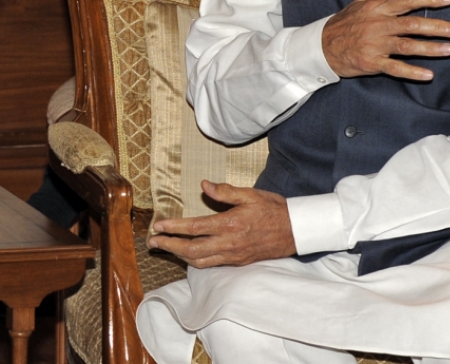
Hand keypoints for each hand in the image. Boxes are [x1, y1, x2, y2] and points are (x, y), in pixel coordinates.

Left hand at [147, 181, 294, 267]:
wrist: (296, 231)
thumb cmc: (273, 209)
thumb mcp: (250, 194)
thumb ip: (225, 191)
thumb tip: (204, 185)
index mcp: (229, 224)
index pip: (194, 228)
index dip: (173, 228)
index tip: (158, 225)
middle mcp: (228, 243)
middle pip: (191, 249)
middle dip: (169, 246)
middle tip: (153, 241)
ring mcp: (233, 255)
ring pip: (200, 261)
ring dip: (179, 255)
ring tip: (165, 248)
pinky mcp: (238, 261)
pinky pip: (211, 264)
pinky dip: (195, 261)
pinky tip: (188, 256)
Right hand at [321, 0, 449, 80]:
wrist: (322, 45)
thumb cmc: (346, 22)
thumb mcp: (364, 0)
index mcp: (377, 8)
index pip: (405, 0)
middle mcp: (377, 25)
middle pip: (410, 25)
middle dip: (435, 27)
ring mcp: (374, 45)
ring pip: (405, 46)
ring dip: (429, 48)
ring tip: (449, 49)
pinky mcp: (371, 62)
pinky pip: (394, 68)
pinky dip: (411, 72)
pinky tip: (427, 74)